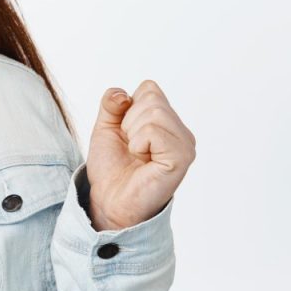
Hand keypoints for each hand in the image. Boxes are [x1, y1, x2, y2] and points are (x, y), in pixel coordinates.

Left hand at [86, 80, 194, 230]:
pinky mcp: (181, 157)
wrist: (108, 201)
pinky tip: (143, 160)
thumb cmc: (111, 168)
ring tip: (137, 155)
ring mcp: (185, 144)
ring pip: (154, 112)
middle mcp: (181, 131)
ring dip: (133, 134)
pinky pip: (154, 130)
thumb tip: (122, 94)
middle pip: (151, 98)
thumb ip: (111, 104)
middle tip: (131, 148)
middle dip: (129, 121)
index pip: (149, 89)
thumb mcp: (105, 127)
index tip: (125, 134)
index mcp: (167, 122)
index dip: (127, 109)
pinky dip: (139, 143)